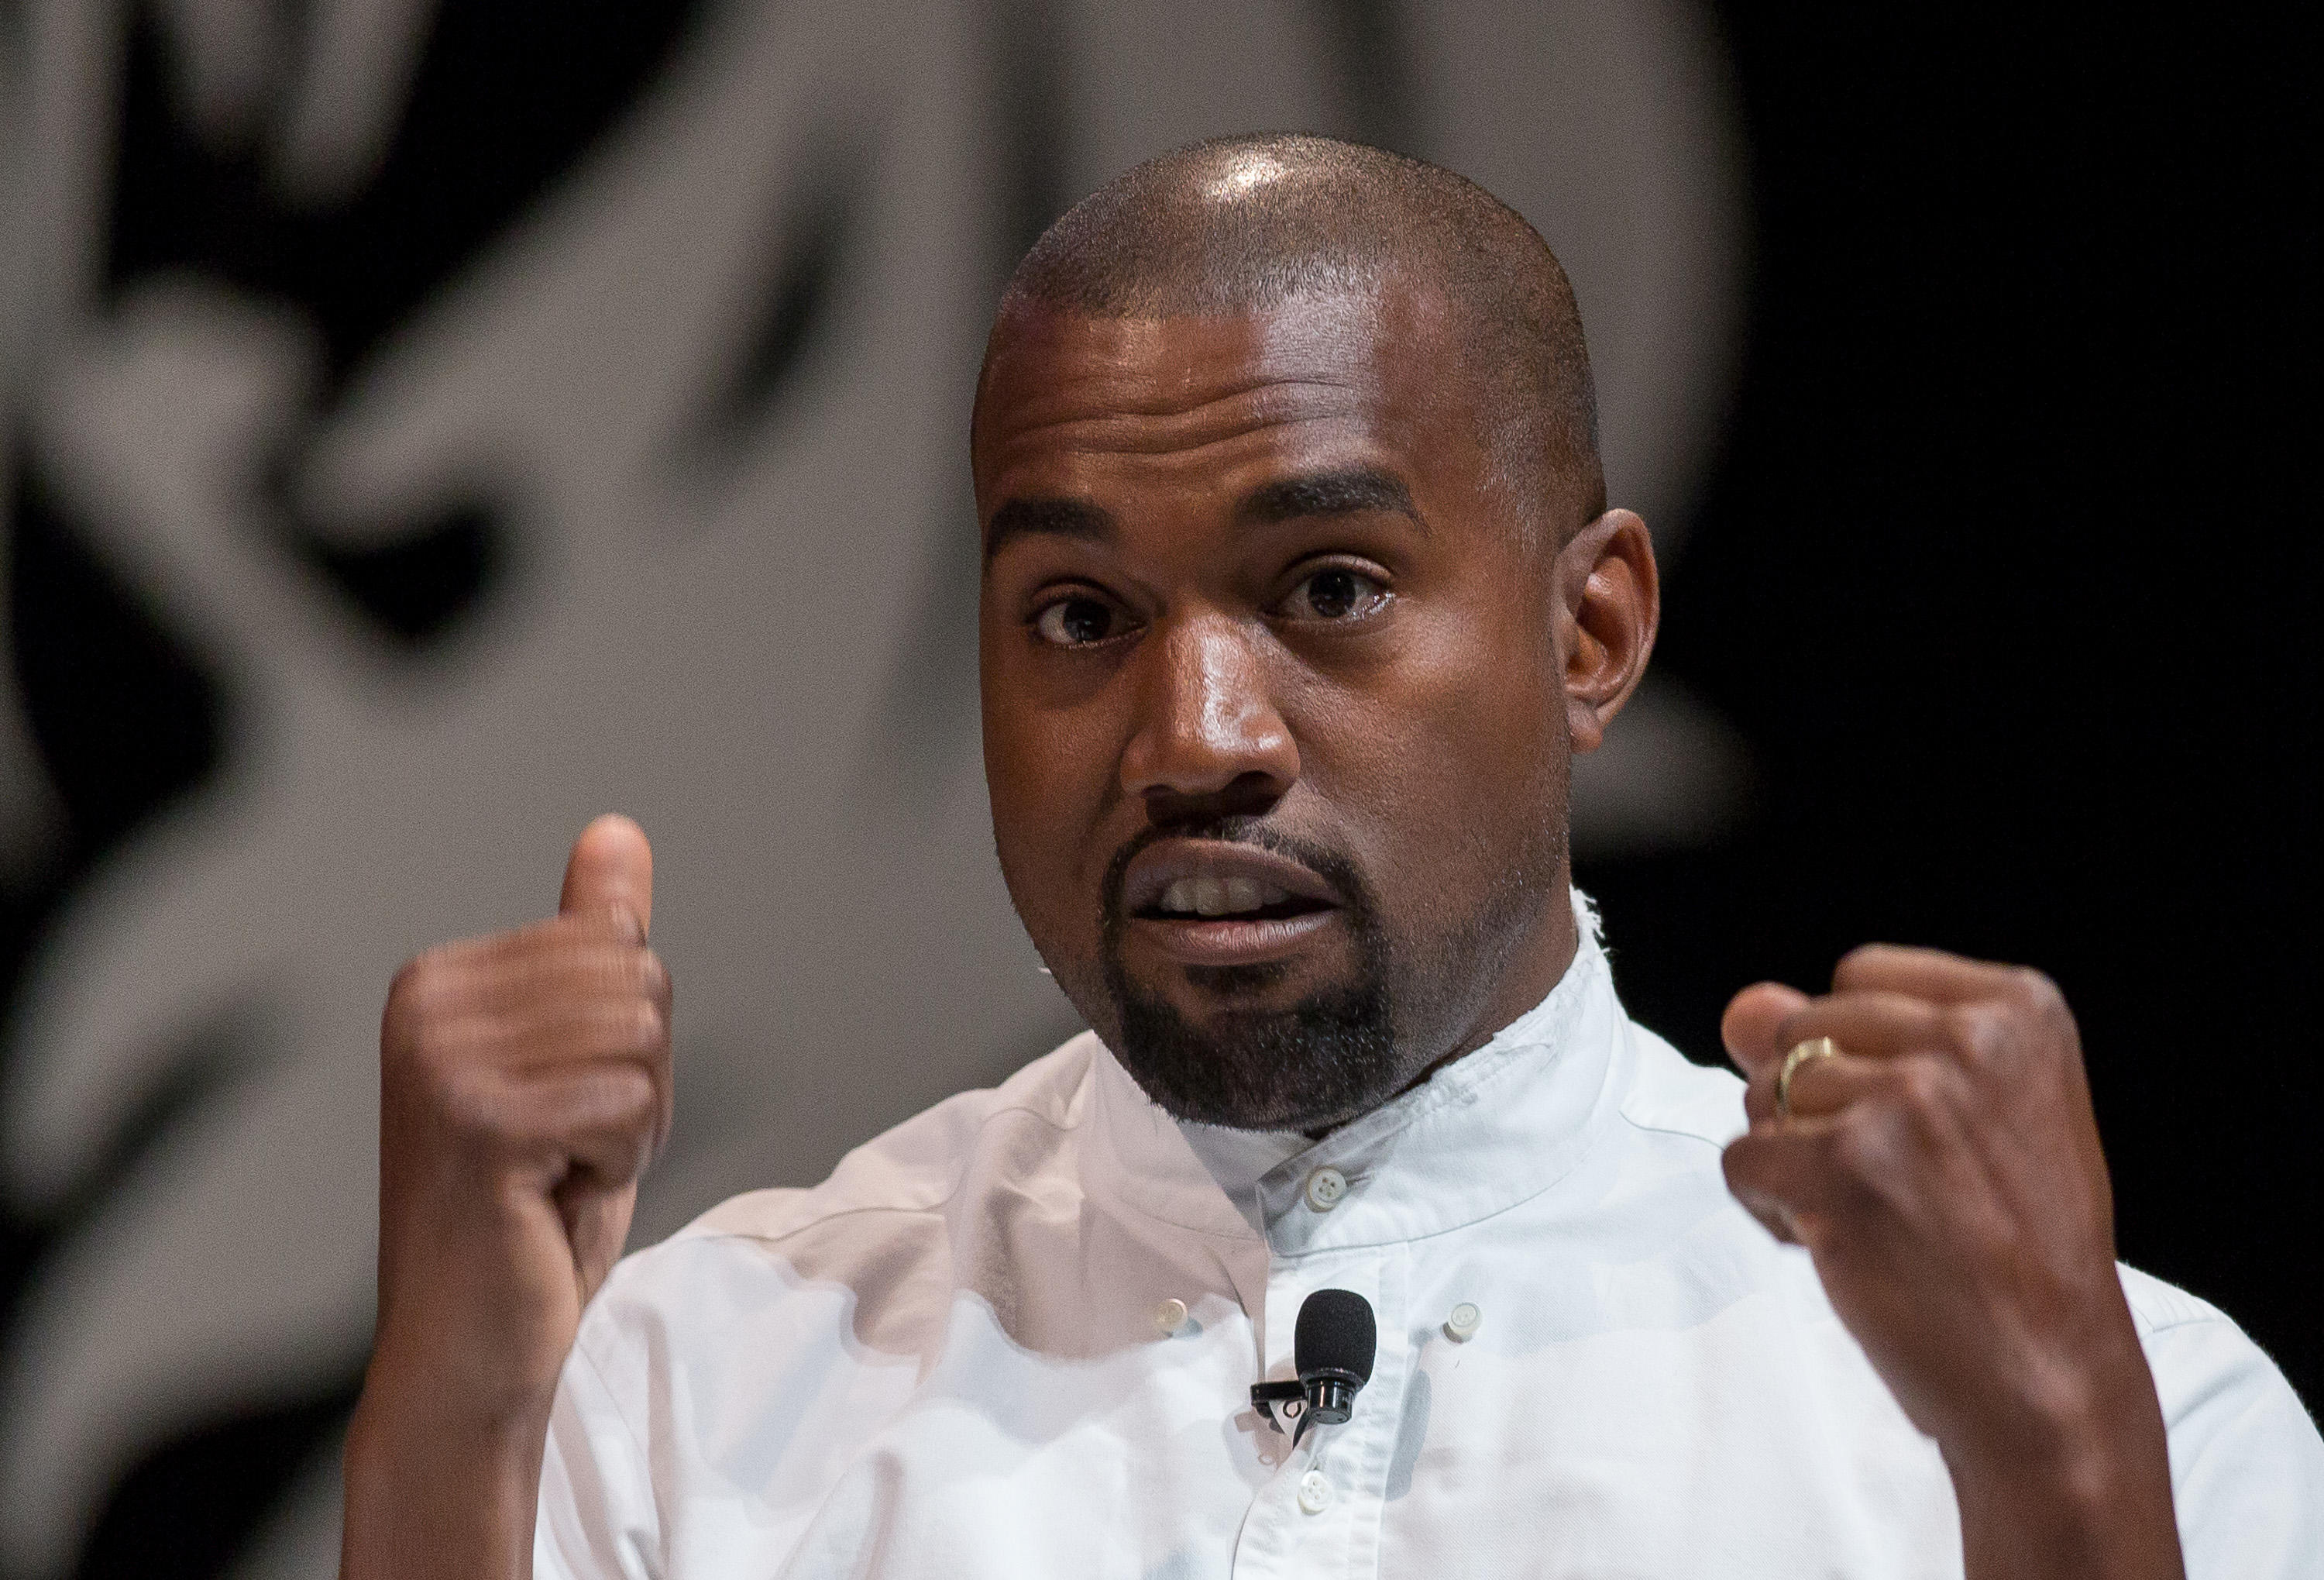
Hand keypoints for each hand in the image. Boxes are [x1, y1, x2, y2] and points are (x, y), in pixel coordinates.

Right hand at [343, 815, 672, 1579]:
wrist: (472, 1348)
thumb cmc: (527, 1210)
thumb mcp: (576, 1059)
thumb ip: (591, 942)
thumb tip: (618, 829)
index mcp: (439, 977)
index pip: (621, 949)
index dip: (631, 1044)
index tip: (560, 1113)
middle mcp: (425, 1002)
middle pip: (639, 985)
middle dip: (639, 1080)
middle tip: (566, 1152)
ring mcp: (441, 1059)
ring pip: (641, 1040)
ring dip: (631, 1124)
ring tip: (557, 1174)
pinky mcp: (477, 1119)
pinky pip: (627, 1104)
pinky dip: (618, 1164)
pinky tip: (551, 1201)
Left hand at [1721, 946, 2180, 1579]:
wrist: (2052, 1374)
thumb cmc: (2009, 1243)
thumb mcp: (1966, 1112)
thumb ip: (1853, 1042)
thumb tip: (1741, 1007)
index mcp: (2015, 1007)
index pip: (1857, 976)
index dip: (1858, 1055)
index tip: (1921, 1126)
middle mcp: (1965, 1039)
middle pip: (1803, 1032)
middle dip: (1817, 1109)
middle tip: (1899, 1185)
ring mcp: (1906, 1101)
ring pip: (1763, 1096)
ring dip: (1794, 1164)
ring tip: (1879, 1218)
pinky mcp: (1845, 1167)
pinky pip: (1740, 1161)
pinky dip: (1770, 1211)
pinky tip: (1844, 1247)